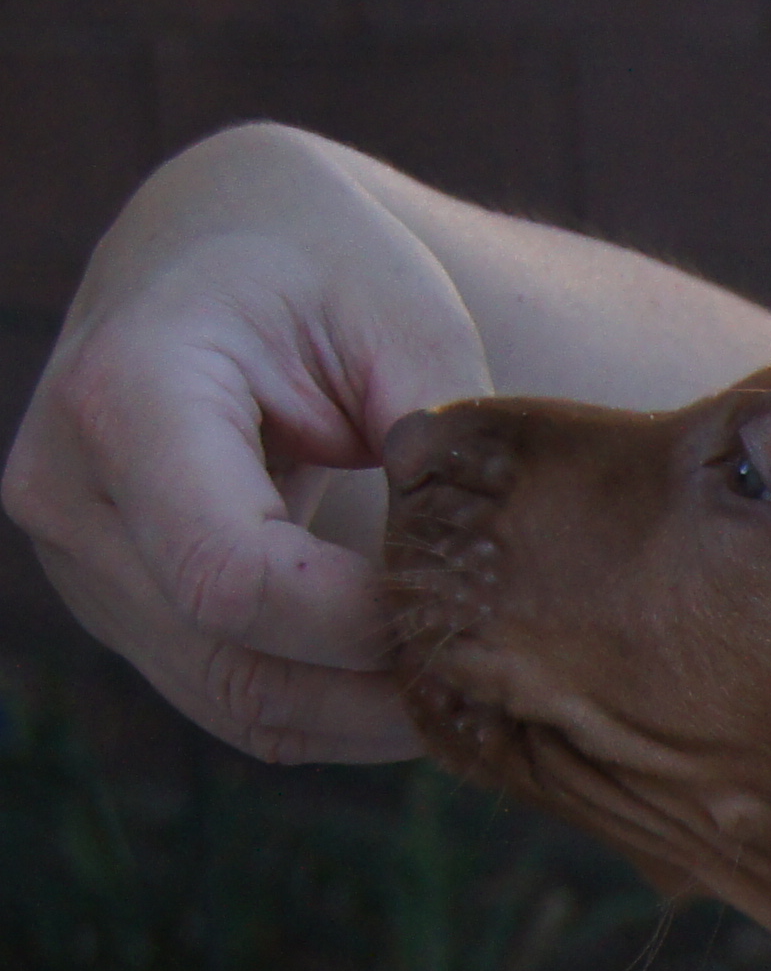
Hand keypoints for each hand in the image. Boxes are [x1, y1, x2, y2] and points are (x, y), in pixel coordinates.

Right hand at [3, 127, 492, 763]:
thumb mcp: (401, 314)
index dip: (361, 624)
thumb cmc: (323, 268)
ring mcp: (77, 557)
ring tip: (471, 681)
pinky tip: (414, 680)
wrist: (221, 252)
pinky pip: (231, 696)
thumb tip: (475, 565)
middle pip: (232, 661)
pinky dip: (332, 710)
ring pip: (234, 700)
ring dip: (365, 718)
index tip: (466, 603)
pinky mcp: (115, 600)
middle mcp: (67, 487)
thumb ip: (438, 435)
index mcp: (122, 397)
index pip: (230, 577)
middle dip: (378, 689)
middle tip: (503, 676)